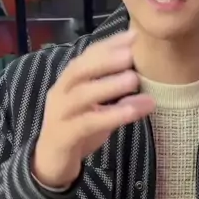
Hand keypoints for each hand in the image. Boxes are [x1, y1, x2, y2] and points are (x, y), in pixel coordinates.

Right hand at [32, 30, 154, 189]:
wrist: (51, 162)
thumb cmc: (78, 129)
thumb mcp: (98, 109)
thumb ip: (116, 95)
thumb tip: (147, 85)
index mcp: (68, 81)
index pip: (87, 56)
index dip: (109, 44)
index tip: (134, 36)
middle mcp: (60, 92)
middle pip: (80, 69)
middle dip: (106, 59)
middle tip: (132, 53)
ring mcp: (59, 114)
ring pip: (82, 94)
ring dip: (109, 85)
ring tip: (135, 79)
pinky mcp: (64, 136)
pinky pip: (88, 123)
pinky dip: (111, 115)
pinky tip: (132, 112)